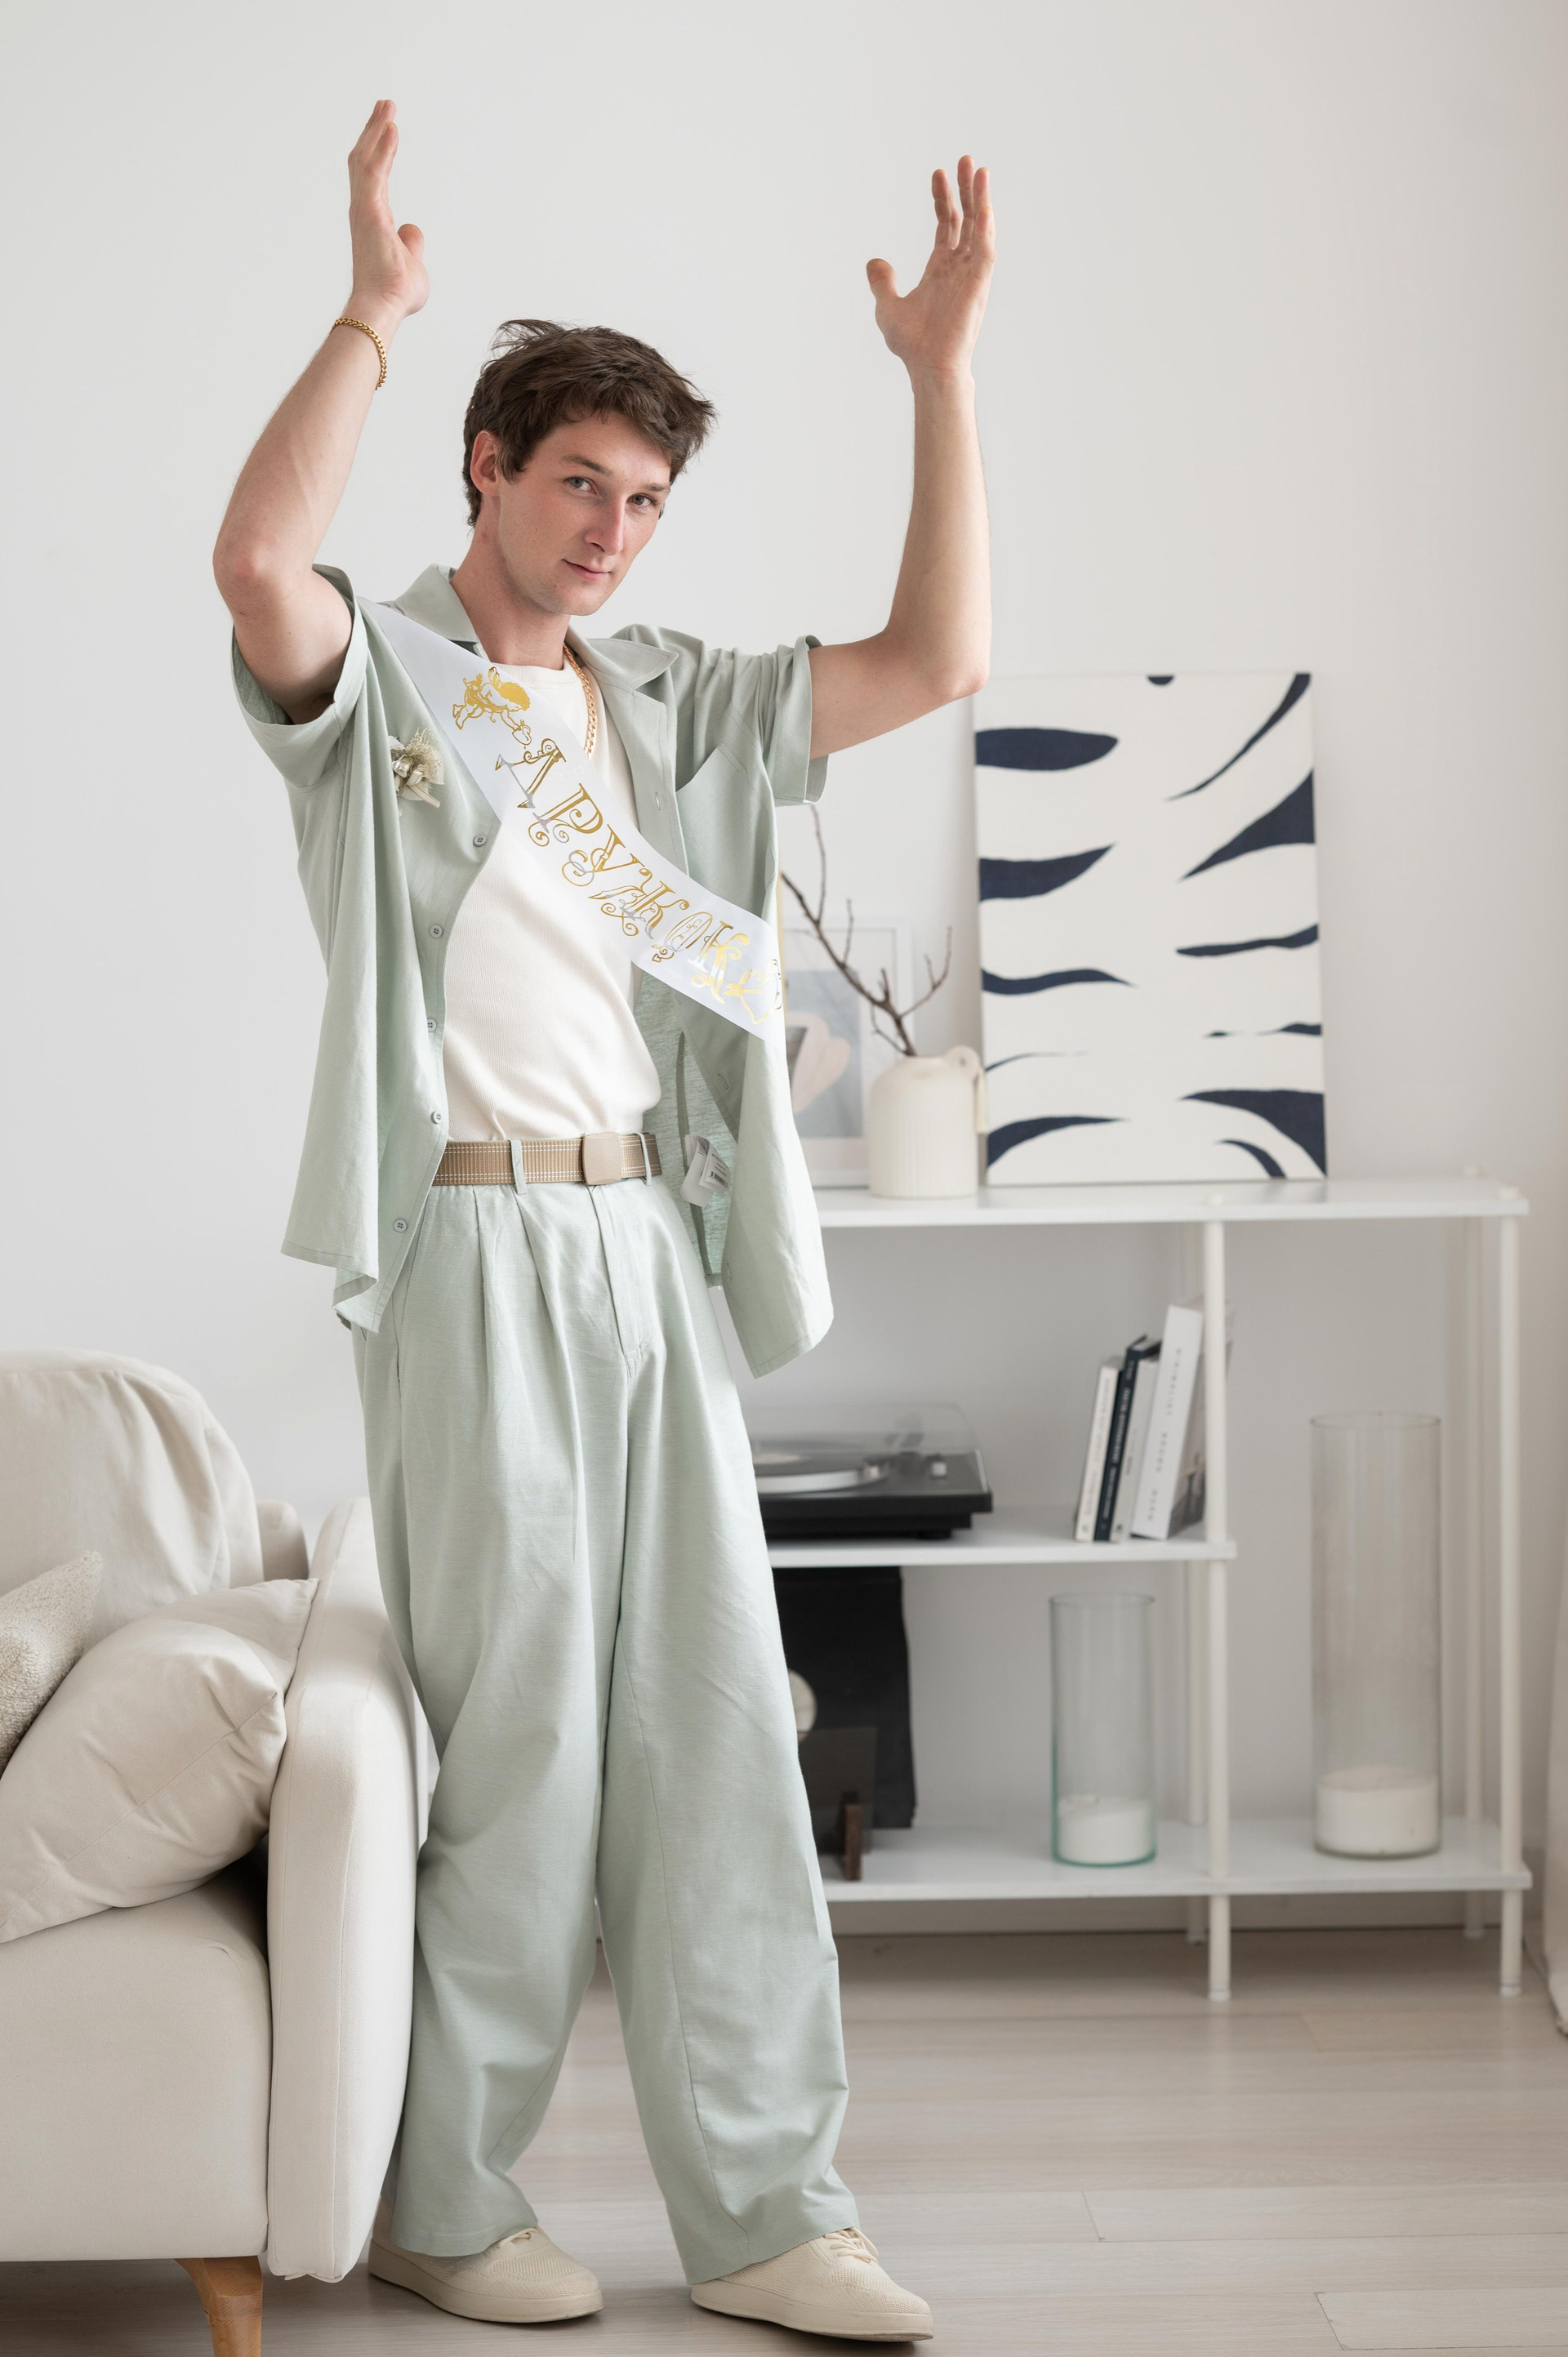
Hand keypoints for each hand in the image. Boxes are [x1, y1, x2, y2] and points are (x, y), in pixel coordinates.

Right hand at [345, 100, 426, 335]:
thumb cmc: (396, 293)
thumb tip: (413, 230)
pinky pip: (375, 171)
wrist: (383, 307)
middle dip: (374, 131)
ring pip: (366, 159)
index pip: (376, 177)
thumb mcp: (413, 264)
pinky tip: (391, 127)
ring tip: (387, 105)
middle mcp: (364, 210)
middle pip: (365, 160)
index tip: (389, 130)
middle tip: (384, 105)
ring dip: (377, 130)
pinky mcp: (368, 210)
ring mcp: (363, 209)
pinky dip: (383, 148)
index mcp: (374, 220)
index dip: (382, 152)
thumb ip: (412, 244)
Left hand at [866, 157, 993, 381]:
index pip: (947, 225)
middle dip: (965, 189)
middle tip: (964, 159)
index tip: (937, 173)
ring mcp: (971, 274)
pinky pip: (986, 248)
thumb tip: (874, 262)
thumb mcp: (887, 307)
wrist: (928, 367)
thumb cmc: (912, 344)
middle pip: (967, 219)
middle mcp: (959, 268)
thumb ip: (882, 282)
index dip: (943, 199)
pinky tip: (984, 202)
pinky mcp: (979, 284)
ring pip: (980, 228)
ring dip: (981, 199)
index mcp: (940, 269)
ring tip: (979, 169)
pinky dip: (986, 225)